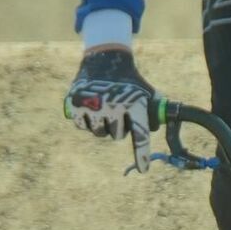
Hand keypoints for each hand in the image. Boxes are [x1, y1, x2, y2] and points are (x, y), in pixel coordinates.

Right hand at [64, 47, 156, 172]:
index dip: (141, 155)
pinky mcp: (75, 105)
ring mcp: (92, 106)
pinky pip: (83, 126)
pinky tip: (92, 104)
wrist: (105, 60)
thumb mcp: (147, 93)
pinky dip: (88, 119)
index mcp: (134, 104)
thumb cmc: (130, 81)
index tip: (143, 169)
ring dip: (104, 124)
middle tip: (119, 109)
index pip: (139, 135)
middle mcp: (113, 106)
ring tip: (106, 105)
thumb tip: (154, 129)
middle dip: (120, 126)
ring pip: (100, 133)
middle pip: (118, 135)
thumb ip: (155, 112)